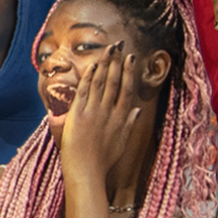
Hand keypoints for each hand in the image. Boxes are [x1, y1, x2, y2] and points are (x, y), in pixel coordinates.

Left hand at [57, 49, 141, 188]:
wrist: (87, 171)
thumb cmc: (103, 161)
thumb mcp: (122, 143)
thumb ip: (129, 124)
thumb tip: (138, 111)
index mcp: (121, 118)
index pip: (127, 89)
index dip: (129, 72)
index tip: (131, 58)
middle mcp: (109, 112)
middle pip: (115, 82)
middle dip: (117, 62)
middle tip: (120, 46)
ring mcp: (94, 112)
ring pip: (101, 83)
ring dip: (104, 64)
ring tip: (108, 50)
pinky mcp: (79, 114)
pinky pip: (85, 91)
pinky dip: (89, 77)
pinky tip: (92, 65)